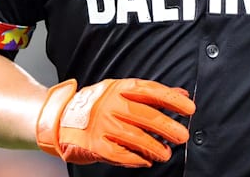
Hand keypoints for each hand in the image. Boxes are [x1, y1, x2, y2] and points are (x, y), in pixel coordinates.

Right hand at [36, 78, 196, 167]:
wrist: (60, 118)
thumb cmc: (96, 106)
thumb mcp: (121, 93)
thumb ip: (151, 95)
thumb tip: (182, 95)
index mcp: (118, 88)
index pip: (150, 91)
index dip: (171, 99)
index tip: (189, 108)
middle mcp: (109, 104)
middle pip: (145, 116)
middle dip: (168, 127)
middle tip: (182, 136)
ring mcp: (101, 124)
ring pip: (135, 137)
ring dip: (154, 147)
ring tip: (165, 153)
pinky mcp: (94, 144)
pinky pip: (120, 154)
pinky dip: (135, 159)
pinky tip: (145, 161)